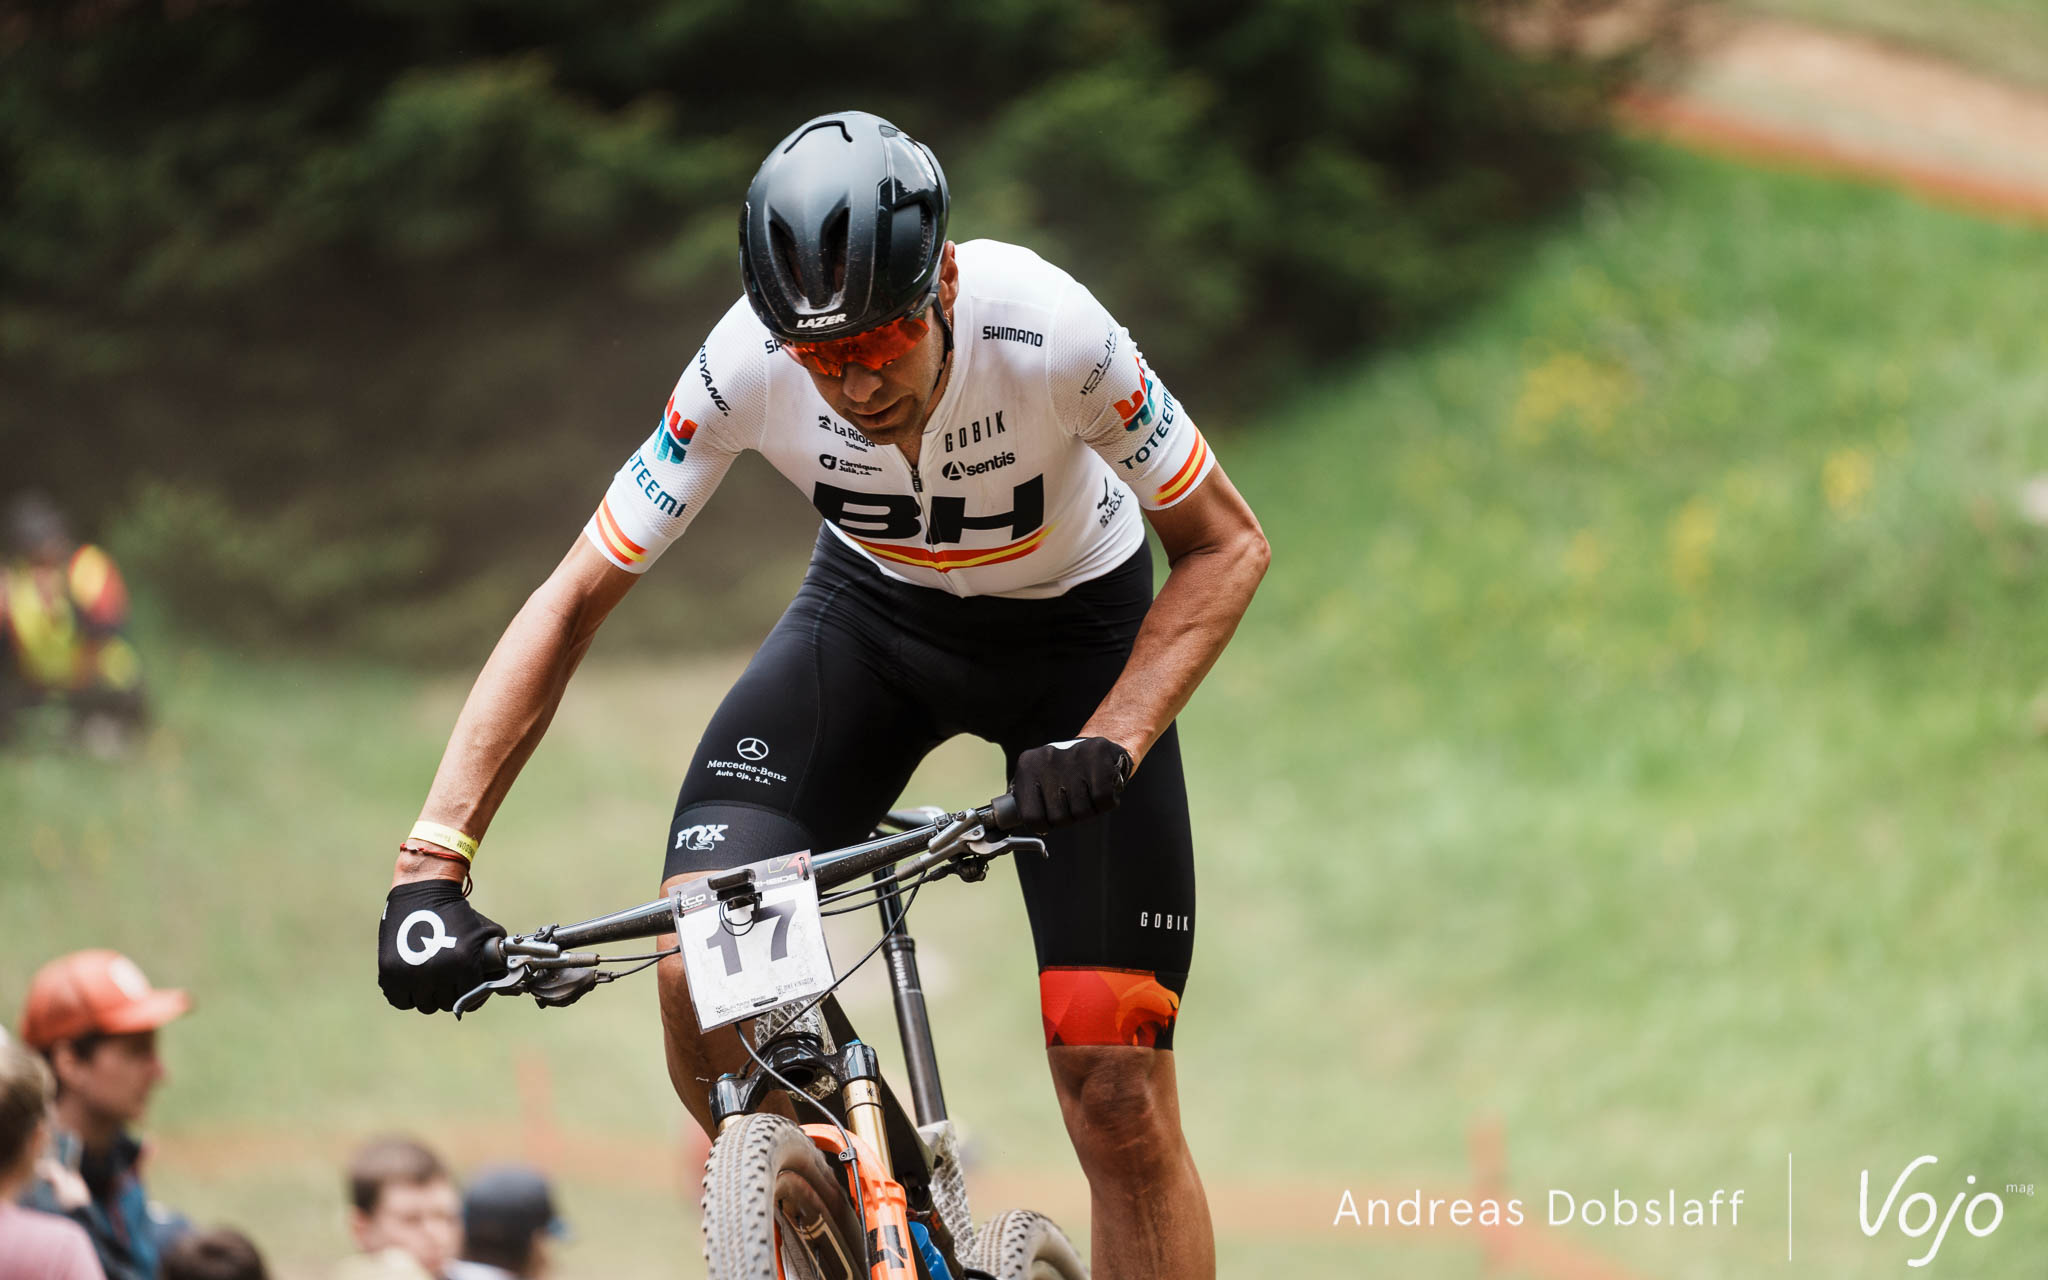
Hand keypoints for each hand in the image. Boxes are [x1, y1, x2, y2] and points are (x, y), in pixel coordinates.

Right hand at [377, 880, 506, 1013]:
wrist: (423, 890)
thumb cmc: (458, 912)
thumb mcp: (486, 931)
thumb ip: (497, 958)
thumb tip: (503, 982)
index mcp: (463, 963)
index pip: (470, 1000)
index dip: (470, 994)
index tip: (465, 987)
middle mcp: (437, 971)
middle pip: (445, 1004)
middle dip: (449, 993)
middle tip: (447, 980)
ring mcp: (411, 974)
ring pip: (423, 1005)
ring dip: (428, 995)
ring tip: (430, 979)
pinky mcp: (389, 972)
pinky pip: (400, 1000)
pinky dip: (406, 995)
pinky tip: (413, 981)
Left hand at [1009, 736, 1132, 832]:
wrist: (1097, 749)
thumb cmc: (1065, 773)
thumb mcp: (1039, 783)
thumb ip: (1029, 803)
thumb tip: (1027, 825)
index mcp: (1027, 766)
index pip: (1031, 817)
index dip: (1045, 825)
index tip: (1051, 817)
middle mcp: (1047, 757)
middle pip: (1058, 818)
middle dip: (1069, 818)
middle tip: (1073, 802)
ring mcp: (1073, 754)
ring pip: (1081, 812)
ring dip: (1089, 811)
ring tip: (1088, 794)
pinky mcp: (1098, 753)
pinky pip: (1102, 800)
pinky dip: (1106, 803)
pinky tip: (1100, 790)